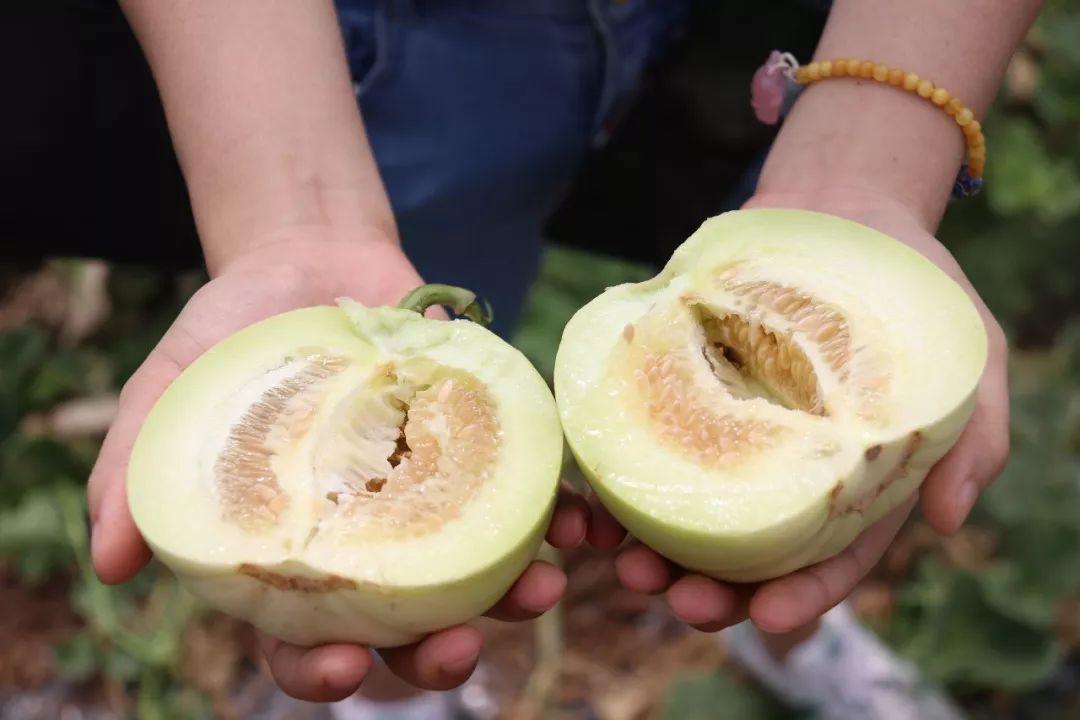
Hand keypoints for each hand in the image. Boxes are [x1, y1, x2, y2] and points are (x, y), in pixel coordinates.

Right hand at [87, 228, 587, 700]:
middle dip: (434, 656)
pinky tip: (581, 526)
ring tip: (540, 589)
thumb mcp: (170, 391)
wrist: (310, 258)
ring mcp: (432, 498)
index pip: (302, 640)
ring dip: (513, 598)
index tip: (338, 671)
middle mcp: (372, 541)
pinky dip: (558, 515)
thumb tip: (110, 566)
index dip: (318, 670)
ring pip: (477, 575)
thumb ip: (137, 472)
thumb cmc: (232, 336)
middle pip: (404, 629)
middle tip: (458, 651)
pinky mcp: (480, 449)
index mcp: (297, 552)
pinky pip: (525, 494)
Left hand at [592, 190, 1009, 633]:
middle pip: (749, 552)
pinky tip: (598, 501)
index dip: (804, 594)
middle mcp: (783, 468)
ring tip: (629, 568)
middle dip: (714, 590)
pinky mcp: (682, 388)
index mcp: (850, 482)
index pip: (831, 557)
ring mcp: (728, 430)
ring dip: (658, 549)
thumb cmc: (913, 284)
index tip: (770, 616)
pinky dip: (623, 477)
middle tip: (680, 603)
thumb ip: (975, 436)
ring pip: (690, 510)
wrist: (840, 203)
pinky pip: (648, 440)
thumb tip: (947, 523)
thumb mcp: (966, 353)